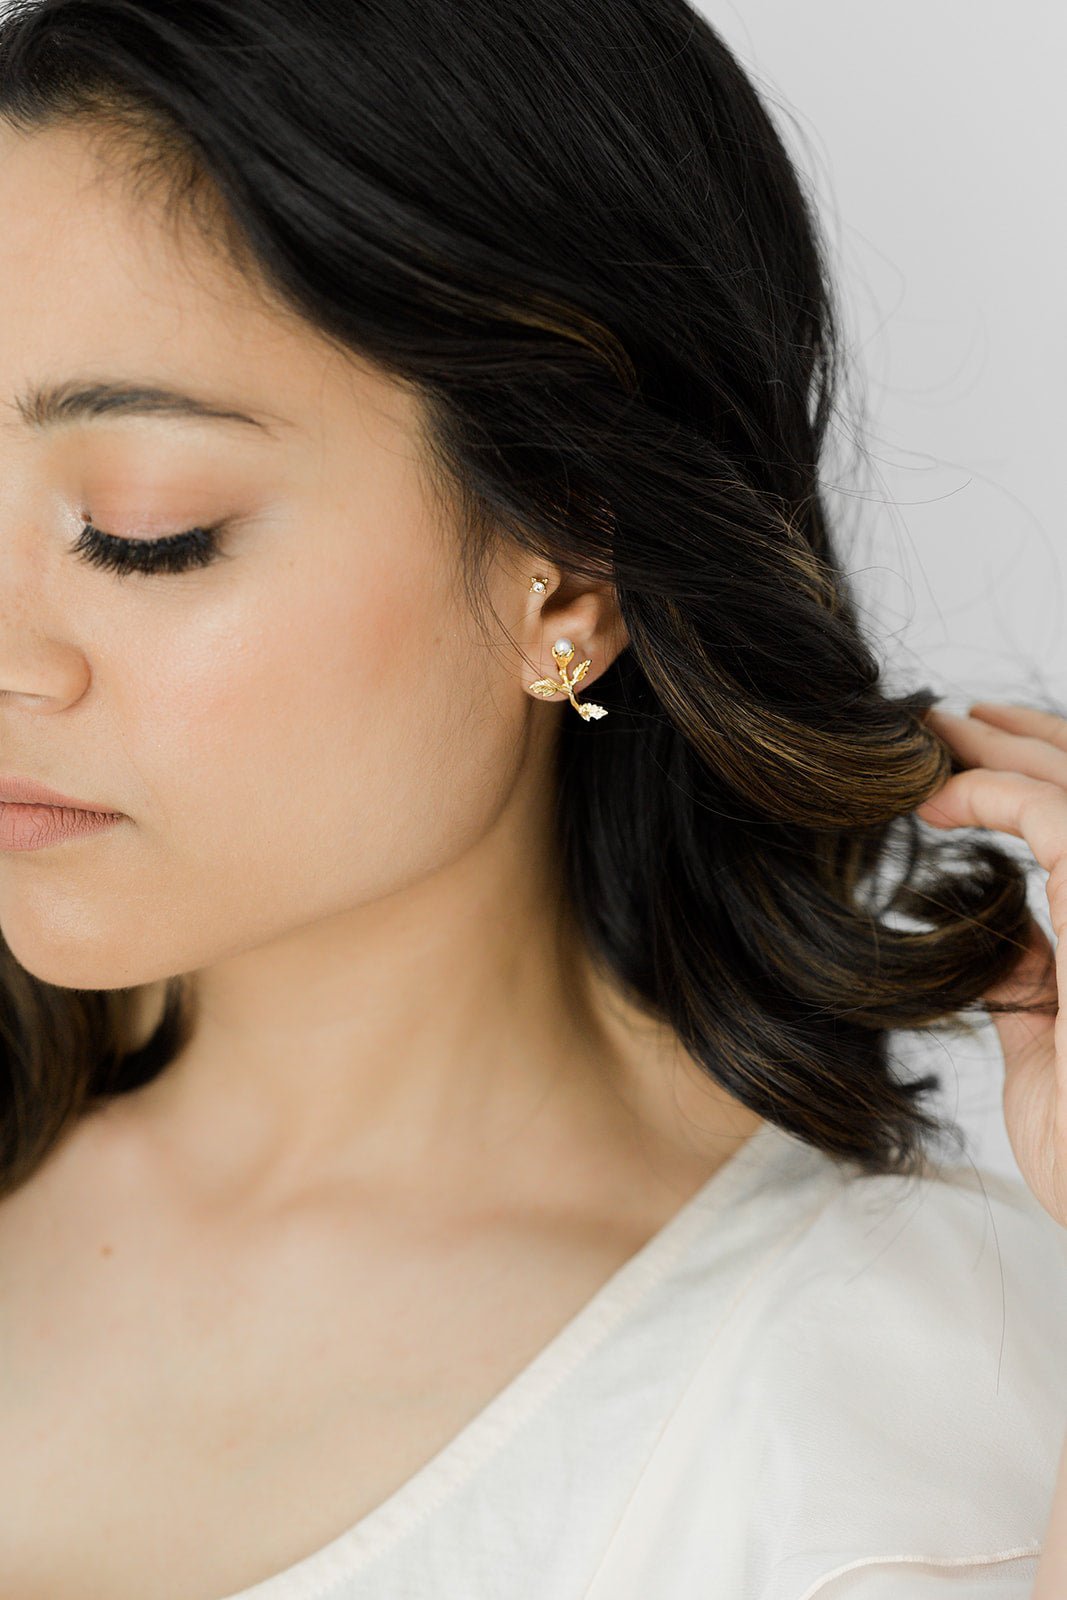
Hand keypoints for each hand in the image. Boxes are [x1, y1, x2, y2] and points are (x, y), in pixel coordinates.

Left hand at [917, 703, 1065, 1227]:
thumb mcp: (1050, 1046)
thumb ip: (1037, 980)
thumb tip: (1001, 938)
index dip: (1041, 777)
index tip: (968, 764)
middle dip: (1020, 743)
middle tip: (942, 723)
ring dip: (1004, 748)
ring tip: (932, 733)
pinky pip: (1057, 816)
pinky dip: (994, 793)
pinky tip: (937, 805)